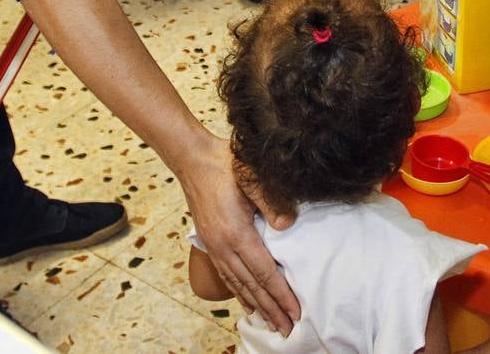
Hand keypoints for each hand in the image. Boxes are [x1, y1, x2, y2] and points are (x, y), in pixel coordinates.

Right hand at [180, 135, 299, 334]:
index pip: (265, 272)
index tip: (296, 313)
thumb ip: (271, 201)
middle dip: (271, 309)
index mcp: (236, 233)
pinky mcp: (211, 243)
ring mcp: (215, 246)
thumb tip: (288, 226)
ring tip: (271, 323)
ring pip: (238, 284)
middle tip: (288, 330)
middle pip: (252, 286)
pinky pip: (227, 275)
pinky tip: (247, 302)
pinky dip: (239, 292)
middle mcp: (223, 246)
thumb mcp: (252, 176)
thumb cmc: (226, 164)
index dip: (281, 295)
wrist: (194, 159)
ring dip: (256, 306)